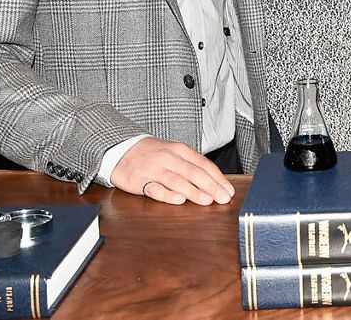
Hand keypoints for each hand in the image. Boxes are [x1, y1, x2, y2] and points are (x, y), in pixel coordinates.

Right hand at [110, 137, 235, 204]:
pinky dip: (167, 194)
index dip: (218, 178)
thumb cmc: (153, 154)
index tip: (229, 191)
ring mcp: (153, 168)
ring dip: (193, 191)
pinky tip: (178, 200)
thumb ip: (193, 166)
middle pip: (192, 172)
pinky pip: (154, 188)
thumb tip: (217, 183)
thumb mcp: (174, 153)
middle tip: (223, 198)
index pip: (203, 164)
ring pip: (175, 180)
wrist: (121, 150)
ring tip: (206, 200)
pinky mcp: (139, 180)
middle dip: (210, 186)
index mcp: (180, 150)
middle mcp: (168, 157)